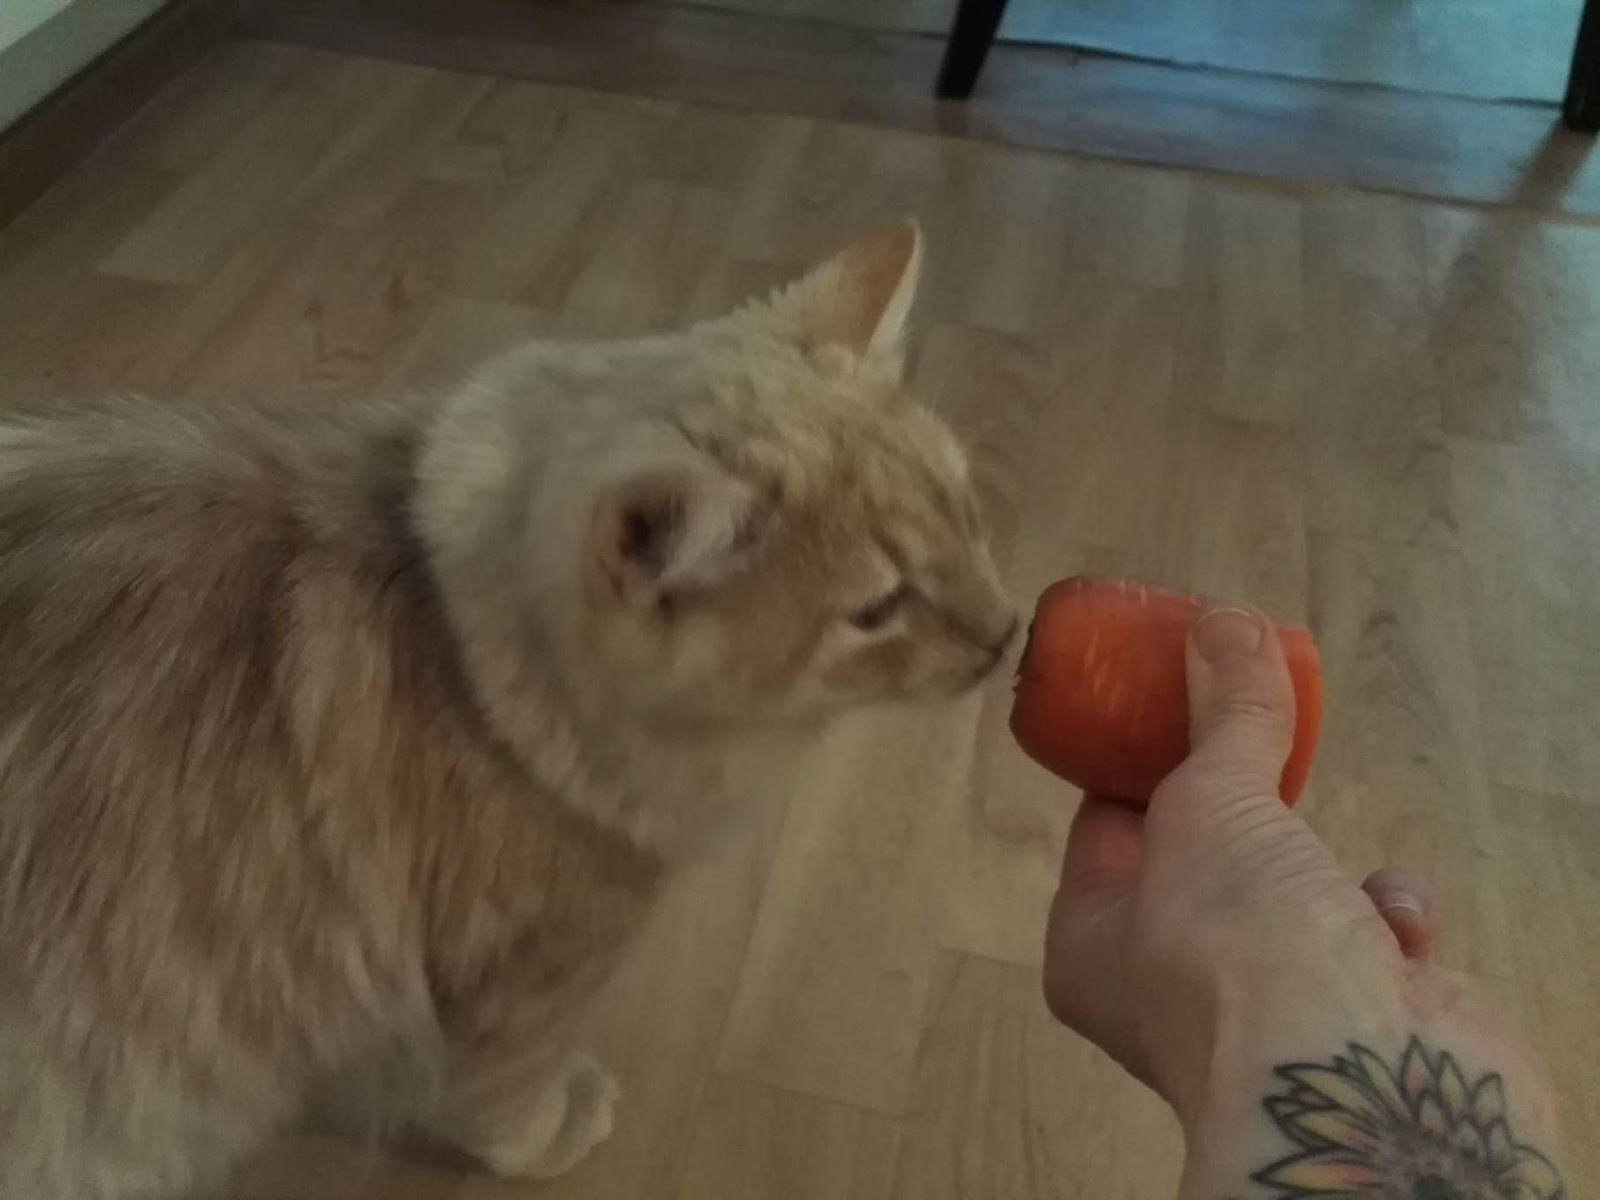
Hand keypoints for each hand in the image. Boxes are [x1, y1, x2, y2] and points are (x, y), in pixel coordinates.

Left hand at [1041, 605, 1438, 1124]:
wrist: (1362, 1087)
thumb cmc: (1236, 946)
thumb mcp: (1209, 800)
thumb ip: (1221, 715)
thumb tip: (1221, 621)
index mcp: (1090, 944)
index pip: (1103, 824)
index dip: (1139, 756)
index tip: (1176, 693)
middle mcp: (1165, 984)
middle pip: (1202, 851)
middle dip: (1242, 798)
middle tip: (1263, 729)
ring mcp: (1262, 1005)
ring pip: (1290, 893)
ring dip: (1320, 864)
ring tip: (1322, 854)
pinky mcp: (1350, 1020)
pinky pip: (1365, 938)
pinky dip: (1385, 918)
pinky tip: (1390, 929)